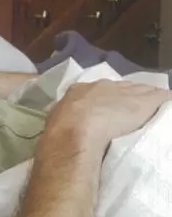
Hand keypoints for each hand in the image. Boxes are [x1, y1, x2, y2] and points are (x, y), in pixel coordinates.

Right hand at [44, 80, 171, 157]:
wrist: (75, 130)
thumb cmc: (61, 128)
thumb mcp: (55, 118)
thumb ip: (62, 115)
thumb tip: (61, 118)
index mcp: (80, 89)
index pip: (99, 90)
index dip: (107, 99)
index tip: (110, 108)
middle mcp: (104, 86)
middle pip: (122, 88)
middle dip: (128, 96)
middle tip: (131, 110)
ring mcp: (126, 92)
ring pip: (143, 91)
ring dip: (147, 99)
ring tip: (152, 108)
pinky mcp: (146, 101)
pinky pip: (163, 97)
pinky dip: (166, 101)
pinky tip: (168, 104)